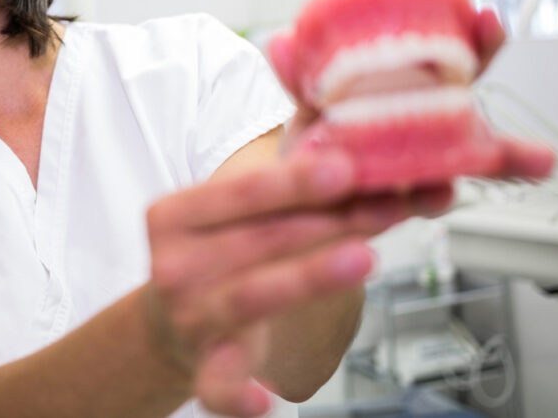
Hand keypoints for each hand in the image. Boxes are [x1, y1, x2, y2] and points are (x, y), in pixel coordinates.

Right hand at [144, 151, 442, 414]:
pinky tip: (265, 401)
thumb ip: (285, 190)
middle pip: (259, 240)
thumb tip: (362, 164)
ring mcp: (189, 318)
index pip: (240, 192)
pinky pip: (218, 387)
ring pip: (253, 297)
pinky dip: (238, 397)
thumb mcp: (230, 214)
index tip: (344, 167)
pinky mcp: (204, 367)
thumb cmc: (217, 252)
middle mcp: (174, 265)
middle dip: (328, 221)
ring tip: (363, 257)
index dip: (295, 181)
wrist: (172, 317)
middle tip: (384, 206)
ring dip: (310, 276)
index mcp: (173, 216)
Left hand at [268, 6, 555, 180]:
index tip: (488, 19)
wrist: (289, 191)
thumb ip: (298, 75)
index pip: (456, 63)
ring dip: (497, 167)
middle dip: (512, 135)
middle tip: (540, 141)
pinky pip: (416, 202)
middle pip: (476, 125)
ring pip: (464, 169)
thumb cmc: (314, 139)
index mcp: (413, 94)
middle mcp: (424, 133)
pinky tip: (436, 192)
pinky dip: (427, 198)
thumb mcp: (306, 101)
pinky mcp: (394, 203)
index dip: (478, 41)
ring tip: (523, 168)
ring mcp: (414, 170)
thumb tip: (280, 41)